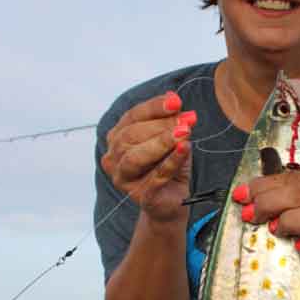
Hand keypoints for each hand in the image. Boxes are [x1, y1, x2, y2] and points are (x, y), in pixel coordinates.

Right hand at [101, 91, 196, 220]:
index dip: (153, 107)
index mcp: (117, 138)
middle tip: (185, 120)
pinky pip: (155, 177)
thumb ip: (171, 121)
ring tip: (184, 132)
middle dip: (160, 125)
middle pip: (130, 136)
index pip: (132, 117)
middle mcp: (114, 158)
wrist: (172, 200)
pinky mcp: (140, 196)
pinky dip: (171, 161)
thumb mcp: (172, 139)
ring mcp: (123, 179)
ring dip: (161, 142)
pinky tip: (184, 148)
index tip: (175, 101)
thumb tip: (173, 99)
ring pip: (136, 157)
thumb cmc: (168, 166)